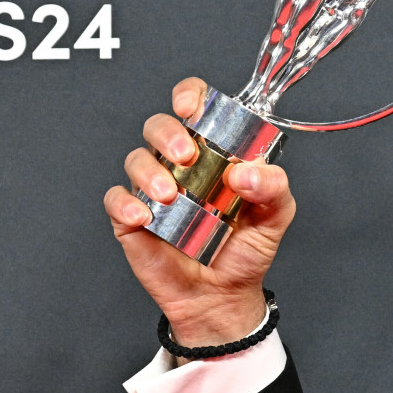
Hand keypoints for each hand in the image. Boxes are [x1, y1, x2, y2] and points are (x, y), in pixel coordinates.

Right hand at [103, 77, 296, 345]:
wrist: (224, 296)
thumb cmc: (247, 250)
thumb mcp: (276, 215)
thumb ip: (273, 186)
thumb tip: (244, 172)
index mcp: (214, 153)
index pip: (195, 109)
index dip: (189, 96)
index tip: (190, 107)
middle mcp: (181, 165)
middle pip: (159, 126)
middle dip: (168, 133)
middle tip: (187, 156)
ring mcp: (153, 190)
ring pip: (136, 159)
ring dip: (150, 172)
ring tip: (172, 196)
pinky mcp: (132, 218)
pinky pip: (116, 200)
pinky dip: (126, 204)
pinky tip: (144, 217)